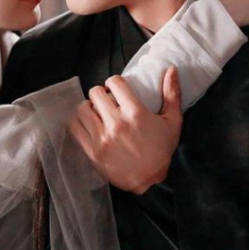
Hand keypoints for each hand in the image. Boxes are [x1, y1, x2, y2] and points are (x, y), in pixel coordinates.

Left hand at [69, 67, 181, 194]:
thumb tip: (172, 69)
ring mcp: (102, 138)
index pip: (114, 82)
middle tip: (107, 102)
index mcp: (135, 113)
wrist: (150, 180)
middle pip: (95, 92)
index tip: (117, 90)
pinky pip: (75, 128)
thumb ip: (172, 94)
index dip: (115, 82)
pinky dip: (79, 123)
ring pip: (82, 108)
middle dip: (101, 94)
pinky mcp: (92, 152)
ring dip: (89, 107)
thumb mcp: (173, 122)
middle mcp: (117, 124)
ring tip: (97, 113)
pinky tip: (88, 124)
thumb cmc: (161, 150)